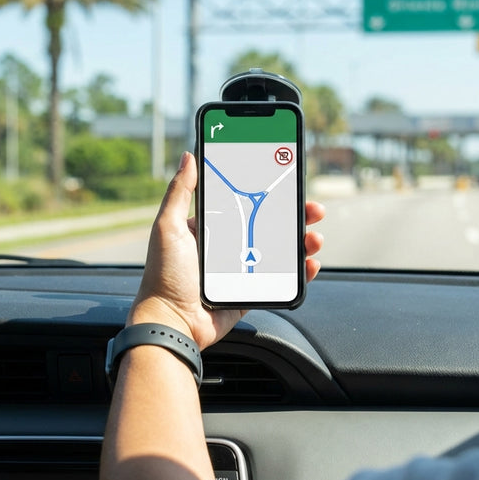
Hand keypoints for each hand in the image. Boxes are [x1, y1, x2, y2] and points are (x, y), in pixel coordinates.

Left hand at [128, 151, 324, 349]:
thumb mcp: (168, 227)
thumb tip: (189, 156)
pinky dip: (299, 272)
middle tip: (312, 209)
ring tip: (313, 238)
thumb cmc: (164, 276)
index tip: (287, 184)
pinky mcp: (250, 292)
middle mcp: (226, 247)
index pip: (244, 204)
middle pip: (268, 225)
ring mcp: (240, 270)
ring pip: (279, 251)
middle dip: (294, 216)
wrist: (172, 323)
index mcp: (209, 229)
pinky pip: (280, 280)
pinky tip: (310, 264)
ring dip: (301, 242)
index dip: (267, 194)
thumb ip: (180, 192)